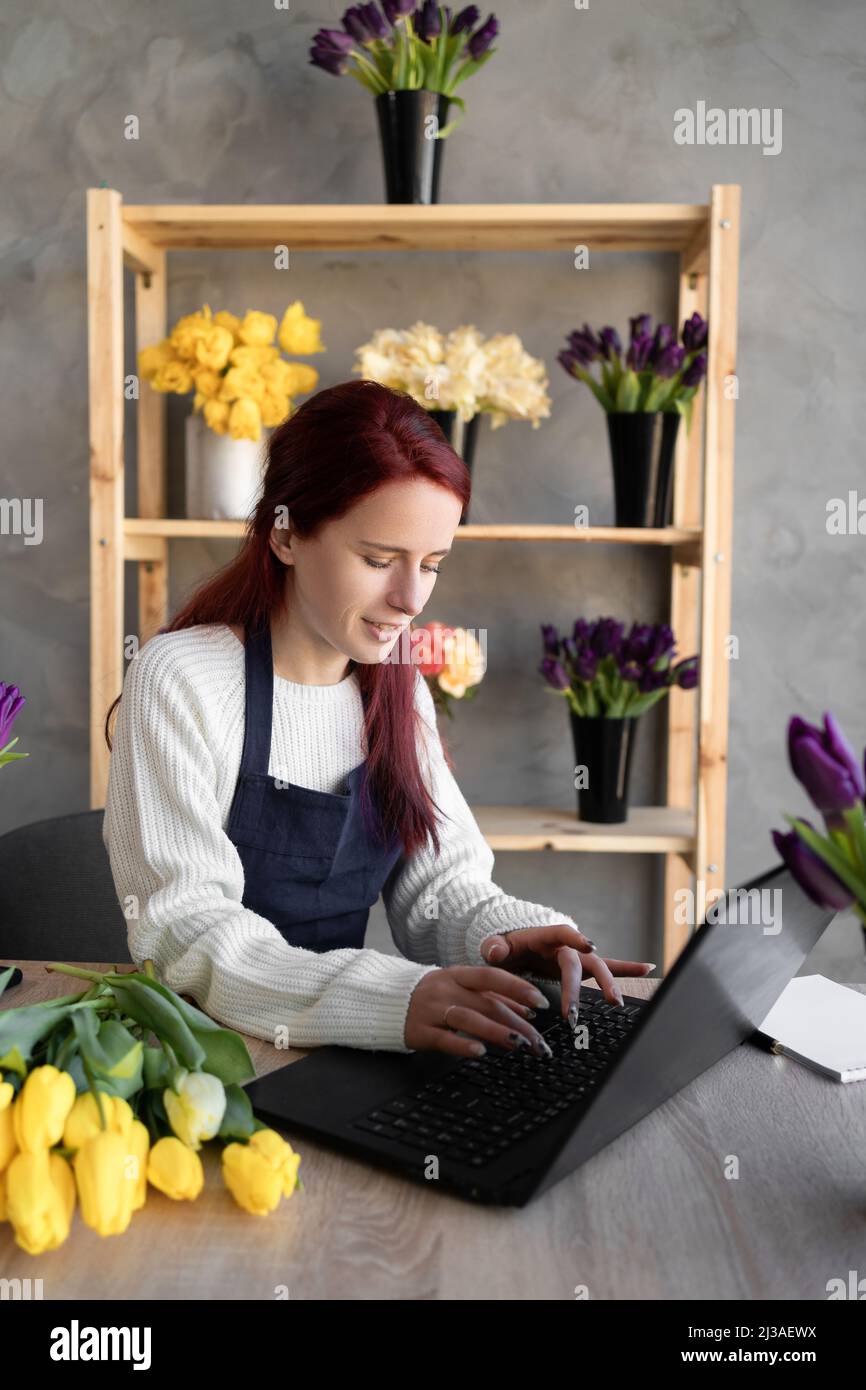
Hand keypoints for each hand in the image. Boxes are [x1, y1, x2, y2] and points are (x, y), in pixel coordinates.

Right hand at [404, 965, 558, 1058]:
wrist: (387, 1001)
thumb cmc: (433, 996)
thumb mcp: (461, 989)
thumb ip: (492, 998)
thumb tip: (527, 1011)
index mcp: (458, 974)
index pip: (493, 977)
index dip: (518, 988)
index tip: (541, 1003)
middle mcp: (446, 988)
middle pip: (487, 1002)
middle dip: (517, 1022)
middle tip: (538, 1040)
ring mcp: (431, 1009)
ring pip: (468, 1018)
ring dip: (496, 1032)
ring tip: (518, 1044)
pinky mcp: (420, 1030)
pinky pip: (443, 1038)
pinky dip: (463, 1045)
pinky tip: (480, 1052)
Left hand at [479, 924, 655, 1025]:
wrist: (511, 945)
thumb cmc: (503, 946)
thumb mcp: (494, 944)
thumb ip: (493, 946)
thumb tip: (494, 951)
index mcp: (544, 936)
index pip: (562, 933)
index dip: (577, 939)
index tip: (590, 946)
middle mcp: (565, 945)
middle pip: (580, 961)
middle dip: (583, 985)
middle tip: (576, 1013)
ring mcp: (576, 957)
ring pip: (598, 968)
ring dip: (609, 984)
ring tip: (616, 1003)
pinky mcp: (581, 968)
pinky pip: (607, 968)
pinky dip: (627, 969)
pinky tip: (648, 969)